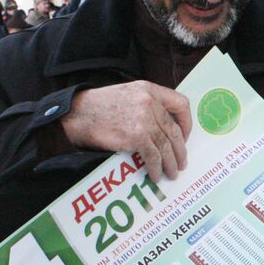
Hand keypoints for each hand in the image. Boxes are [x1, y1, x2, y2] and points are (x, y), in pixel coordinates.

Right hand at [61, 81, 192, 179]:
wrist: (76, 113)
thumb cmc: (98, 106)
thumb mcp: (127, 94)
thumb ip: (147, 104)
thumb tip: (162, 128)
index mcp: (149, 89)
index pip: (181, 103)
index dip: (187, 122)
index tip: (185, 136)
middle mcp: (150, 102)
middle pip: (174, 130)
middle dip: (180, 150)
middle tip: (181, 162)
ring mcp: (144, 119)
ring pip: (166, 145)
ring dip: (171, 163)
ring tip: (172, 173)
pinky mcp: (136, 135)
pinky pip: (153, 156)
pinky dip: (156, 168)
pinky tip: (156, 175)